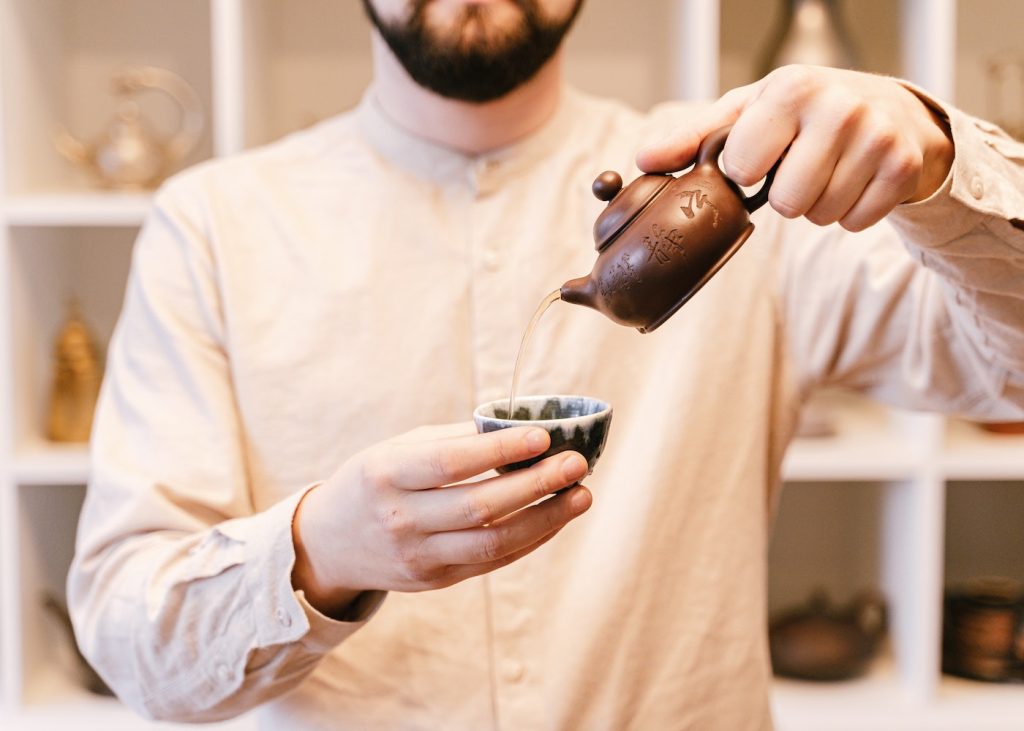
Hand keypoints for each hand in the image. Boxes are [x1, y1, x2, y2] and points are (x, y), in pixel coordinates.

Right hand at [291, 423, 591, 614]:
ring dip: (545, 519)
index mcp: (387, 474)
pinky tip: (556, 517)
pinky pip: (492, 562)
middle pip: (479, 507)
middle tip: (577, 463)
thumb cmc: (376, 480)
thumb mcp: (399, 449)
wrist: (330, 544)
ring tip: (581, 495)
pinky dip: (530, 539)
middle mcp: (401, 519)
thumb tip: (520, 427)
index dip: (499, 450)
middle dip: (535, 485)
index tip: (543, 435)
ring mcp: (418, 557)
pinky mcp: (435, 581)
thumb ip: (454, 441)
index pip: (450, 464)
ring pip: (493, 544)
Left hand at [636, 65, 954, 231]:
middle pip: (786, 204)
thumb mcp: (747, 112)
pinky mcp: (903, 167)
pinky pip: (855, 223)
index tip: (760, 157)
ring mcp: (877, 137)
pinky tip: (852, 180)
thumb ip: (694, 137)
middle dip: (784, 196)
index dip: (746, 172)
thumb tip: (643, 160)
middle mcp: (839, 107)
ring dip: (815, 205)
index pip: (744, 167)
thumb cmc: (803, 111)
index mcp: (791, 88)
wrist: (887, 107)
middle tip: (797, 167)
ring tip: (825, 171)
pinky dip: (848, 213)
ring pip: (820, 216)